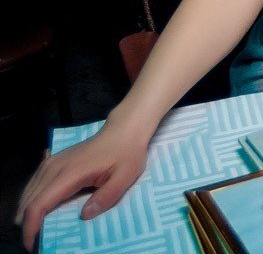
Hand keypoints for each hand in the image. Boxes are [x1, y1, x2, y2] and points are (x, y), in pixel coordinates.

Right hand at [16, 121, 149, 250]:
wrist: (124, 130)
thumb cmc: (127, 153)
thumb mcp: (125, 176)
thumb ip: (106, 196)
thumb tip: (84, 216)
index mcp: (69, 174)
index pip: (38, 204)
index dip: (31, 228)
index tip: (33, 245)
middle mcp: (54, 168)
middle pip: (27, 201)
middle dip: (26, 224)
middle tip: (37, 242)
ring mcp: (51, 163)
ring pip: (28, 193)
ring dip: (27, 213)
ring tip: (36, 231)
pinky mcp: (52, 162)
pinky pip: (33, 185)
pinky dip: (31, 201)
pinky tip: (38, 212)